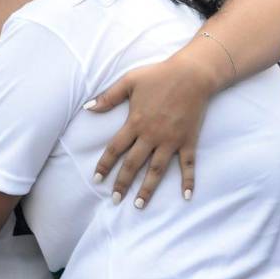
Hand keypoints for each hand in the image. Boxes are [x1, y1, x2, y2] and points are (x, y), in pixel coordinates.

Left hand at [86, 56, 212, 207]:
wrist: (191, 74)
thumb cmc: (159, 75)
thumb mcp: (129, 81)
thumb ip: (108, 96)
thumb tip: (88, 107)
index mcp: (135, 123)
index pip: (115, 149)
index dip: (105, 165)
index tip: (97, 179)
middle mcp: (151, 136)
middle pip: (133, 164)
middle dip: (122, 183)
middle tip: (114, 199)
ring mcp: (171, 140)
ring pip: (157, 170)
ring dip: (147, 189)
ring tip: (139, 205)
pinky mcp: (188, 141)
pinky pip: (188, 165)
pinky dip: (188, 181)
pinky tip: (186, 196)